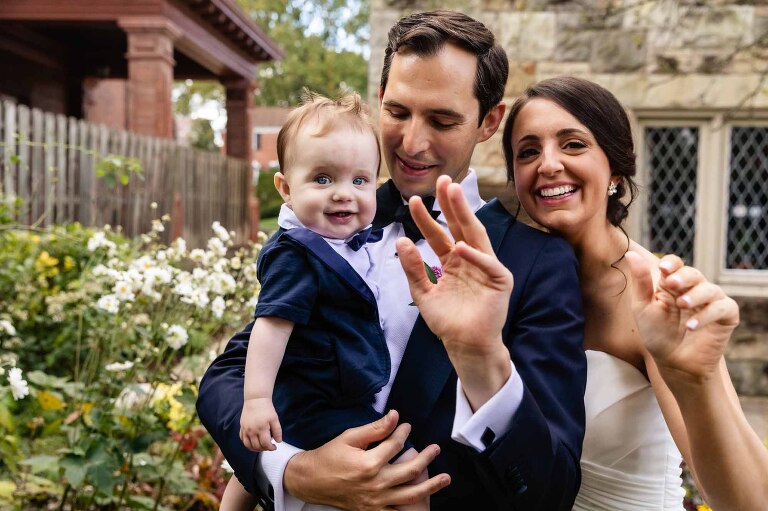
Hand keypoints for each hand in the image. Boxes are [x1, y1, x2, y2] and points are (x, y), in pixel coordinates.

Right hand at [240, 397, 281, 451]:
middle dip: (264, 449)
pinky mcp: (242, 427)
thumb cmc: (266, 409)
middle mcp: (252, 431)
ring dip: (255, 449)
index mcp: (261, 428)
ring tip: (261, 447)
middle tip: (269, 446)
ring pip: (248, 445)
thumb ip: (277, 431)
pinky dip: (247, 444)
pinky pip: (242, 439)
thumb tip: (278, 441)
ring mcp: (245, 430)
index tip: (274, 447)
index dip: (270, 448)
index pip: (265, 444)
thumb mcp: (275, 419)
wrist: (255, 400)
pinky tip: (253, 443)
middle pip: (257, 446)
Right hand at [284, 410, 449, 509]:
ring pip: (410, 494)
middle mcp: (375, 484)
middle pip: (410, 469)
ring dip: (430, 486)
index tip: (407, 426)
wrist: (309, 481)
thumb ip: (374, 428)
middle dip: (427, 457)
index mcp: (369, 463)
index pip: (395, 445)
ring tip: (446, 478)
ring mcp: (375, 501)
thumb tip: (395, 416)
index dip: (403, 432)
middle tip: (436, 448)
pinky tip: (423, 503)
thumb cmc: (328, 456)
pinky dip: (411, 509)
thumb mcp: (349, 437)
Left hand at [397, 175, 513, 407]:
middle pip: (460, 226)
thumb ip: (413, 269)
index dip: (426, 218)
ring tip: (453, 194)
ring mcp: (487, 267)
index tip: (411, 200)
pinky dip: (474, 256)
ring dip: (465, 215)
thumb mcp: (423, 293)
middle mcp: (471, 259)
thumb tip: (401, 241)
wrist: (465, 346)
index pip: (439, 234)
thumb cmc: (447, 321)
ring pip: (476, 236)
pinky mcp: (500, 281)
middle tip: (442, 181)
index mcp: (454, 260)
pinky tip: (460, 247)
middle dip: (451, 204)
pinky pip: (488, 264)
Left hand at [626, 251, 739, 382]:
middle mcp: (694, 289)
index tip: (663, 268)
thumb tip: (630, 254)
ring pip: (710, 289)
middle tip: (671, 284)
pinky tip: (692, 325)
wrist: (673, 362)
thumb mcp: (643, 307)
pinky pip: (723, 308)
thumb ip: (640, 282)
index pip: (675, 265)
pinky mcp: (726, 316)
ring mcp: (711, 302)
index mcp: (672, 284)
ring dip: (695, 295)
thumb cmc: (656, 333)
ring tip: (682, 305)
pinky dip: (708, 314)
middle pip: (693, 273)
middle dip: (683, 277)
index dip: (671, 264)